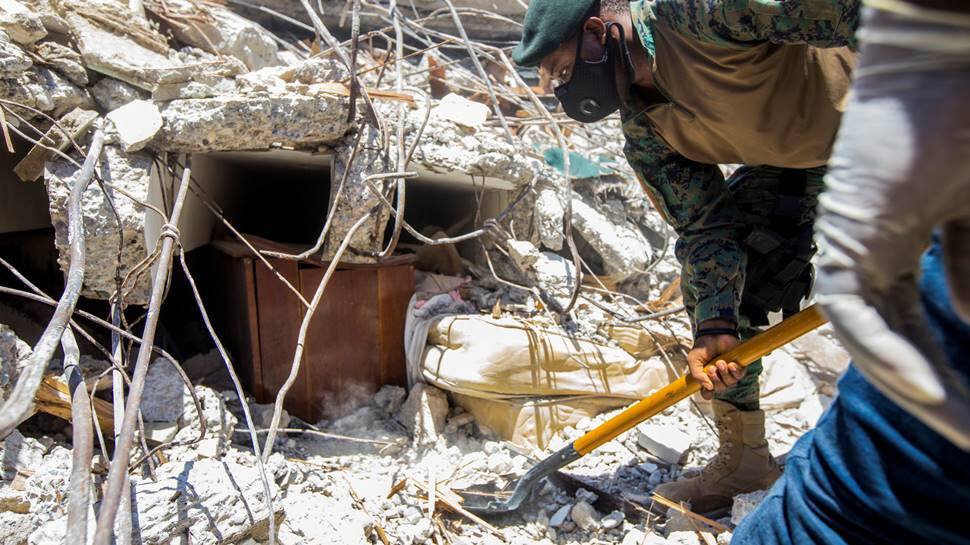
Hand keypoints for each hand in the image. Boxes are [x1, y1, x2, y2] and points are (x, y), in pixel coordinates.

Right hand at [688, 330, 743, 399]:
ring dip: (725, 374)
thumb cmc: (703, 347)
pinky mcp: (738, 367)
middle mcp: (718, 378)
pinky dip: (735, 371)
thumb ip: (697, 375)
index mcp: (706, 378)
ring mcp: (729, 373)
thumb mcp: (693, 361)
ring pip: (730, 383)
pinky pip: (740, 376)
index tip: (707, 388)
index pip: (708, 393)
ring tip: (721, 362)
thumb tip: (708, 387)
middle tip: (712, 368)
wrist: (713, 334)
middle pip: (720, 389)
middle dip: (716, 380)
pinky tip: (731, 364)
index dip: (708, 393)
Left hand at [814, 20, 969, 449]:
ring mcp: (851, 245)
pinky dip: (890, 353)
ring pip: (875, 339)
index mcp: (900, 247)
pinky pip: (855, 311)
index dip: (953, 374)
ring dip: (919, 389)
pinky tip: (929, 393)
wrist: (949, 66)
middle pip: (899, 345)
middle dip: (941, 395)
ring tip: (961, 430)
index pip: (921, 329)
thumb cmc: (968, 127)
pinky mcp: (842, 234)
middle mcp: (869, 253)